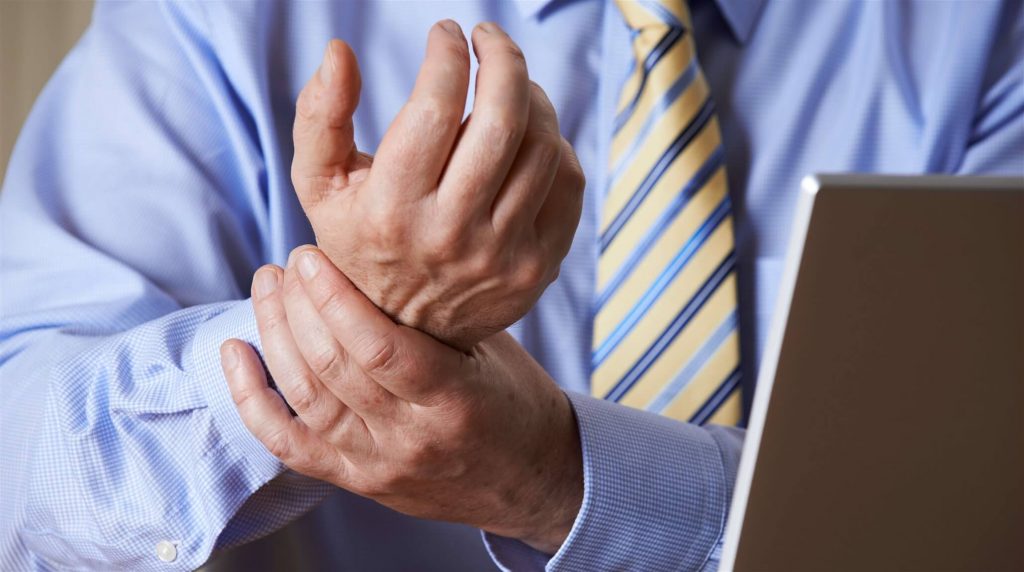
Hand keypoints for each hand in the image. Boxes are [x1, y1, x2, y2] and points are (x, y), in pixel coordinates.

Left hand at [221, 247, 583, 552]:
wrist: (533, 483)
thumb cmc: (517, 403)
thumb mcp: (492, 351)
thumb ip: (436, 318)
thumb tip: (369, 259)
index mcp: (455, 401)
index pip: (380, 348)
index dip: (335, 297)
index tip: (313, 255)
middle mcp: (410, 439)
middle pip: (333, 368)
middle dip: (299, 305)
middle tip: (290, 261)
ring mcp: (378, 465)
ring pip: (306, 397)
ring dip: (275, 334)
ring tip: (269, 286)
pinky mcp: (356, 482)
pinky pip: (288, 445)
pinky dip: (252, 399)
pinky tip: (234, 353)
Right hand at [290, 21, 584, 349]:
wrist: (407, 330)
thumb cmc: (361, 241)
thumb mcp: (319, 185)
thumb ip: (319, 116)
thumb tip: (339, 50)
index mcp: (391, 211)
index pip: (434, 108)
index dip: (446, 55)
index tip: (445, 33)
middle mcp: (450, 237)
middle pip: (501, 120)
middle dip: (501, 59)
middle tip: (489, 39)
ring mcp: (502, 256)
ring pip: (542, 146)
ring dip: (530, 97)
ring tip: (507, 86)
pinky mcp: (539, 266)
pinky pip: (567, 182)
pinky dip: (553, 144)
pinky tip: (526, 135)